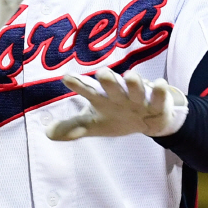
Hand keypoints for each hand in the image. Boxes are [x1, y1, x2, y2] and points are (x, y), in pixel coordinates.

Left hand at [46, 68, 187, 140]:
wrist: (149, 120)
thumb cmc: (117, 117)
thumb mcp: (94, 125)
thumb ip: (73, 128)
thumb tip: (48, 134)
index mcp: (102, 98)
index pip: (88, 91)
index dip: (78, 84)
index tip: (66, 78)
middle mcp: (119, 94)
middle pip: (112, 85)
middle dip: (108, 80)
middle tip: (102, 73)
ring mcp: (138, 96)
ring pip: (135, 87)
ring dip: (133, 82)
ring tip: (129, 76)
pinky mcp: (156, 102)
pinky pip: (158, 95)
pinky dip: (159, 90)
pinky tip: (158, 83)